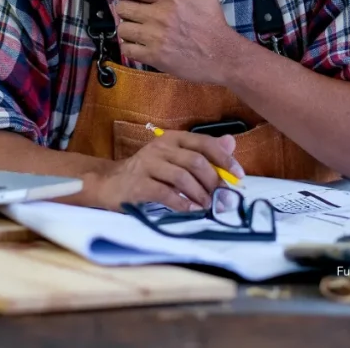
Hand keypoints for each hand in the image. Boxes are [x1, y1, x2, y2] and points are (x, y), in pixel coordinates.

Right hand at [90, 130, 244, 211]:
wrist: (110, 183)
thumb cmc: (147, 172)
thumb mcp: (174, 158)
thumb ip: (202, 151)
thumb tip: (231, 142)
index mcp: (172, 139)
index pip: (203, 142)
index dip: (224, 159)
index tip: (239, 176)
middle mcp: (159, 148)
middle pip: (194, 161)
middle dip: (213, 181)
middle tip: (222, 198)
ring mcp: (147, 165)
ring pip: (181, 177)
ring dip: (199, 194)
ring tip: (207, 207)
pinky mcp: (138, 184)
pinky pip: (165, 193)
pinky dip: (182, 204)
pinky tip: (191, 210)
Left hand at [91, 0, 239, 84]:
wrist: (222, 55)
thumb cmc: (212, 21)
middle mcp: (160, 15)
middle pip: (123, 8)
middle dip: (127, 11)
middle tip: (139, 15)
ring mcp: (155, 37)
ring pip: (123, 28)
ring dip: (128, 30)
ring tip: (142, 30)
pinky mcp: (154, 56)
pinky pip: (127, 48)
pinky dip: (130, 47)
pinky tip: (143, 45)